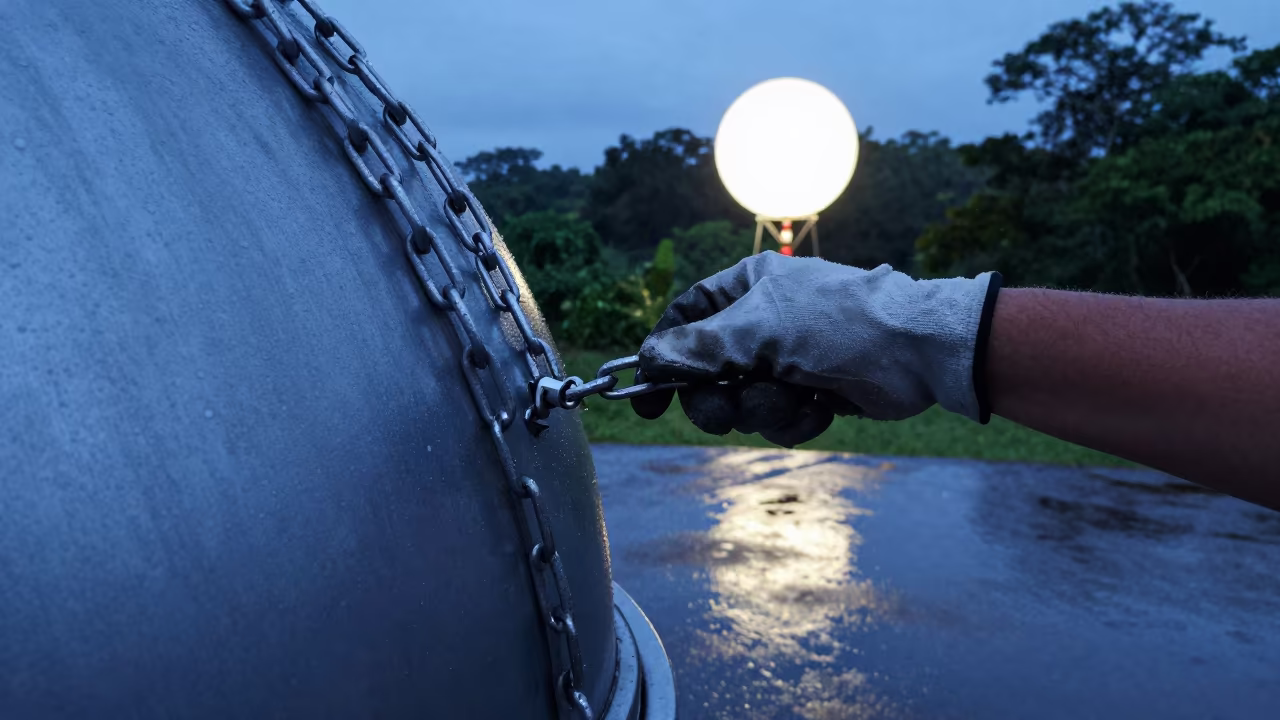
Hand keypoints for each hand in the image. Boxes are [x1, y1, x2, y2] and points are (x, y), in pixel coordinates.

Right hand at [630, 252, 1001, 446]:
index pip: (685, 320)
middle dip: (719, 398)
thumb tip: (649, 357)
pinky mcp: (810, 391)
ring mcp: (786, 358)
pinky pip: (776, 418)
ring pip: (741, 402)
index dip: (662, 356)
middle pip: (706, 372)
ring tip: (796, 397)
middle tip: (729, 406)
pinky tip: (821, 407)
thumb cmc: (839, 323)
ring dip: (764, 410)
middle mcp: (761, 321)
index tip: (646, 396)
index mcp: (746, 288)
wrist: (918, 352)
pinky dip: (794, 419)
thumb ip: (698, 346)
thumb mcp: (759, 329)